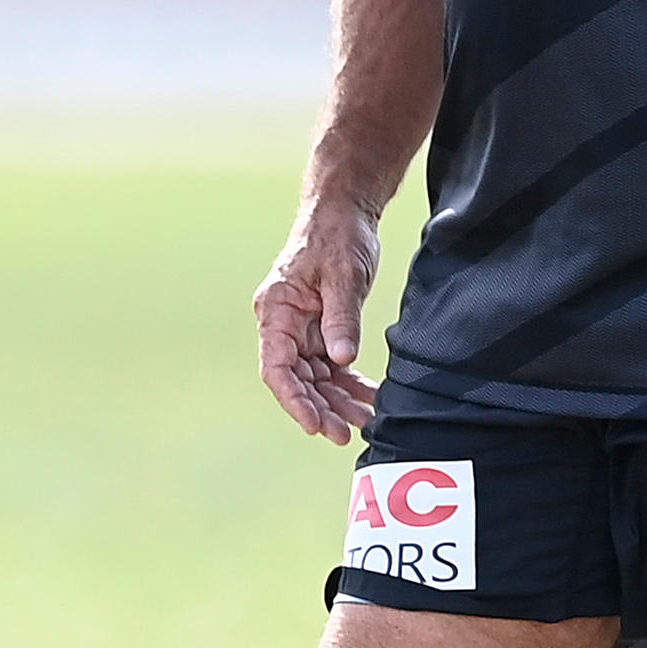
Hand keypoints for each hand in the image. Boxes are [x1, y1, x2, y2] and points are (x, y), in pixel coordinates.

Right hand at [254, 199, 385, 444]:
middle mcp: (283, 325)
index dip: (293, 400)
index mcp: (276, 311)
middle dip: (319, 408)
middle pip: (296, 379)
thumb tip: (342, 361)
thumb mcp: (343, 276)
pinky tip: (370, 399)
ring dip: (338, 401)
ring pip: (315, 377)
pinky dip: (349, 383)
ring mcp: (302, 329)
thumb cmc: (337, 236)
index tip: (313, 425)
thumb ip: (341, 319)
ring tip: (366, 422)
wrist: (344, 212)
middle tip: (344, 435)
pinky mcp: (322, 328)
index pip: (276, 367)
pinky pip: (332, 365)